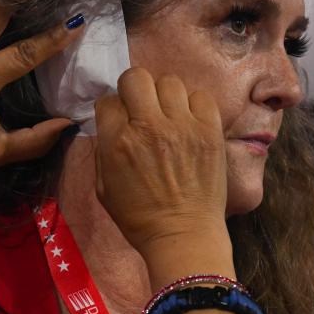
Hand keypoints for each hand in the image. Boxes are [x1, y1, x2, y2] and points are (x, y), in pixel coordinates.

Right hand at [94, 68, 232, 285]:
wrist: (183, 235)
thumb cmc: (138, 217)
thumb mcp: (103, 188)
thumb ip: (103, 151)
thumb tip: (110, 126)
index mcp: (117, 143)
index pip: (108, 101)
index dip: (111, 110)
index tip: (119, 122)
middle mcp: (148, 127)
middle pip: (136, 78)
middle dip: (133, 90)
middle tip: (140, 109)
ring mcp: (182, 126)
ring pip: (168, 82)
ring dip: (163, 96)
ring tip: (167, 116)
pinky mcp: (210, 130)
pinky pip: (200, 96)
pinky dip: (192, 104)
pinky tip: (188, 122)